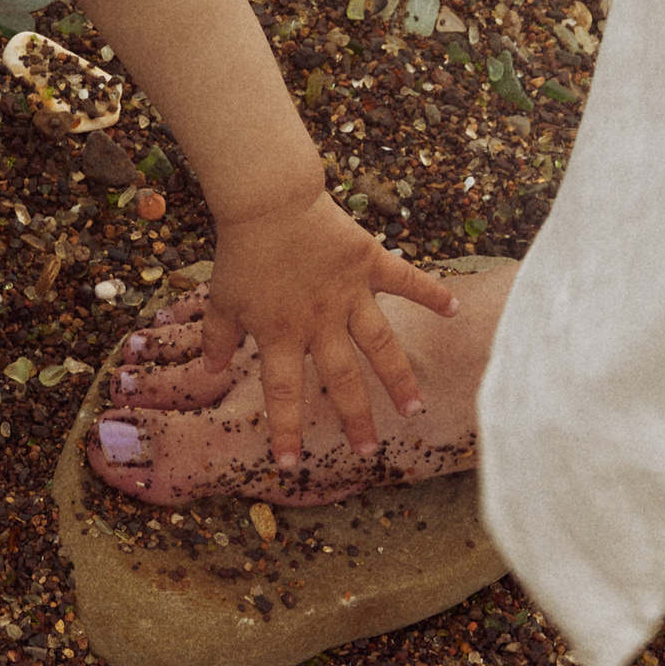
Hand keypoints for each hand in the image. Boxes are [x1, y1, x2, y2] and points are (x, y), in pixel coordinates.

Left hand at [196, 187, 453, 468]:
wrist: (267, 201)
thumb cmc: (241, 251)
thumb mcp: (221, 299)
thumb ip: (217, 337)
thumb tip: (209, 370)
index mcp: (281, 334)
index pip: (283, 393)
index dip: (286, 430)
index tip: (290, 464)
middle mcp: (320, 322)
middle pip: (342, 379)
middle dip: (356, 418)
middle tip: (370, 450)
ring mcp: (349, 294)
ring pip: (380, 345)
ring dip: (398, 378)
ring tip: (414, 408)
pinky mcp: (368, 263)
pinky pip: (405, 280)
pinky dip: (431, 292)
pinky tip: (454, 310)